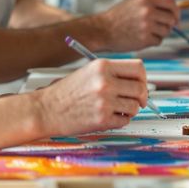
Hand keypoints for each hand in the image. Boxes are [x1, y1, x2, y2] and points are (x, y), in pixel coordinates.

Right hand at [33, 58, 147, 134]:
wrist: (46, 109)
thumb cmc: (66, 92)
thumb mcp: (89, 72)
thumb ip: (113, 74)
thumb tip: (139, 82)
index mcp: (102, 66)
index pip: (138, 68)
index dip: (143, 78)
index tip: (140, 85)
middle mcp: (105, 82)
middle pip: (140, 88)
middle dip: (141, 97)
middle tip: (137, 102)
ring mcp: (104, 101)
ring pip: (135, 107)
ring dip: (130, 110)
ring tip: (117, 109)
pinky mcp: (102, 119)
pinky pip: (125, 121)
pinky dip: (120, 121)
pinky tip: (109, 117)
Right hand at [95, 0, 179, 50]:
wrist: (102, 30)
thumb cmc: (118, 17)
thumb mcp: (133, 3)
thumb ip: (152, 5)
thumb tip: (173, 14)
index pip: (171, 3)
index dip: (176, 11)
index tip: (175, 17)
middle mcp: (147, 11)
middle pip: (171, 18)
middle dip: (170, 24)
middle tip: (164, 28)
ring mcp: (146, 25)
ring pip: (166, 31)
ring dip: (160, 34)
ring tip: (146, 32)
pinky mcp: (145, 39)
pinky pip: (158, 41)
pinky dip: (153, 41)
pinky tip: (141, 38)